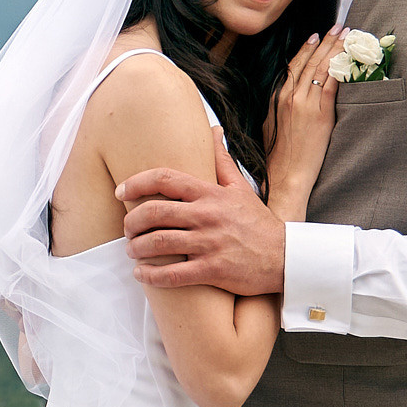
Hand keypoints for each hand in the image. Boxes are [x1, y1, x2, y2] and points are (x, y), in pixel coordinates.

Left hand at [117, 129, 285, 295]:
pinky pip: (173, 274)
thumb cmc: (258, 223)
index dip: (136, 183)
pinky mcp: (212, 270)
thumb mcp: (241, 187)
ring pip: (159, 243)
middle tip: (126, 229)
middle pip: (154, 213)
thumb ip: (222, 160)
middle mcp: (206, 216)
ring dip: (137, 248)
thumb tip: (214, 130)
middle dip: (131, 222)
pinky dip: (151, 275)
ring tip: (132, 251)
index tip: (121, 191)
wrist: (285, 258)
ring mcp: (209, 244)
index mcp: (210, 194)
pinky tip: (141, 274)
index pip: (164, 179)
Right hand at [267, 29, 343, 220]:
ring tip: (348, 36)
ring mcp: (305, 104)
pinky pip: (332, 85)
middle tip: (339, 27)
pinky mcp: (320, 114)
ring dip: (337, 50)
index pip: (294, 65)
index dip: (308, 48)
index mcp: (278, 98)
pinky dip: (341, 69)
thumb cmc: (279, 156)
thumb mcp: (273, 125)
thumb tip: (292, 94)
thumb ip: (282, 106)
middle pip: (310, 62)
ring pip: (322, 69)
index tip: (318, 35)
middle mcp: (290, 97)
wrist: (285, 175)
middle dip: (326, 42)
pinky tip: (350, 59)